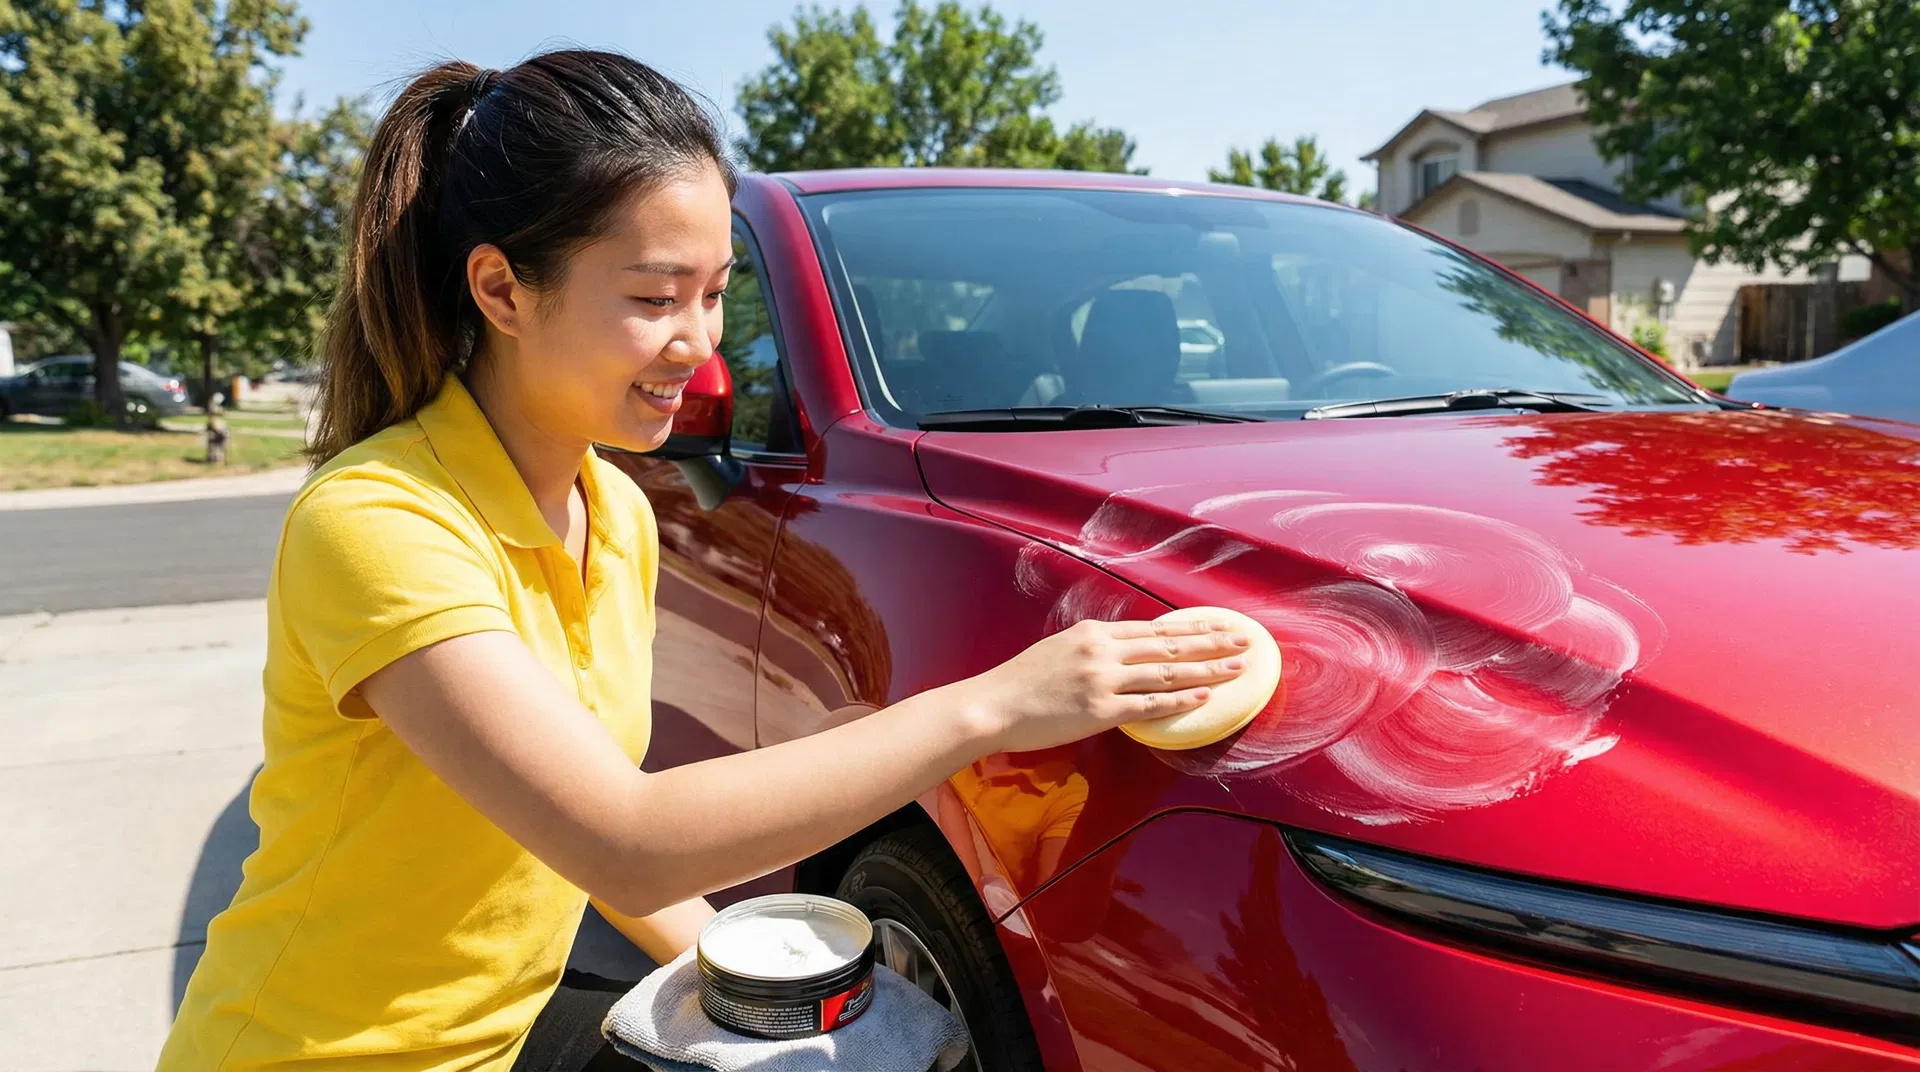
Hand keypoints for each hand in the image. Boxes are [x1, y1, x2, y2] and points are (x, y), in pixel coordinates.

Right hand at [956, 618, 1250, 754]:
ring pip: (1167, 673)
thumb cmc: (1021, 682)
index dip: (1192, 629)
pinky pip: (1150, 705)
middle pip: (1169, 646)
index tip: (1219, 626)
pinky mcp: (1100, 710)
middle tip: (1245, 640)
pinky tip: (1205, 696)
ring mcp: (1103, 680)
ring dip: (1208, 669)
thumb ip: (1095, 650)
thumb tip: (1127, 654)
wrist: (993, 705)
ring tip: (1238, 667)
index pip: (1155, 630)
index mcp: (1094, 634)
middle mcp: (1103, 651)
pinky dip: (1180, 700)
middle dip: (1212, 642)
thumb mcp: (1060, 651)